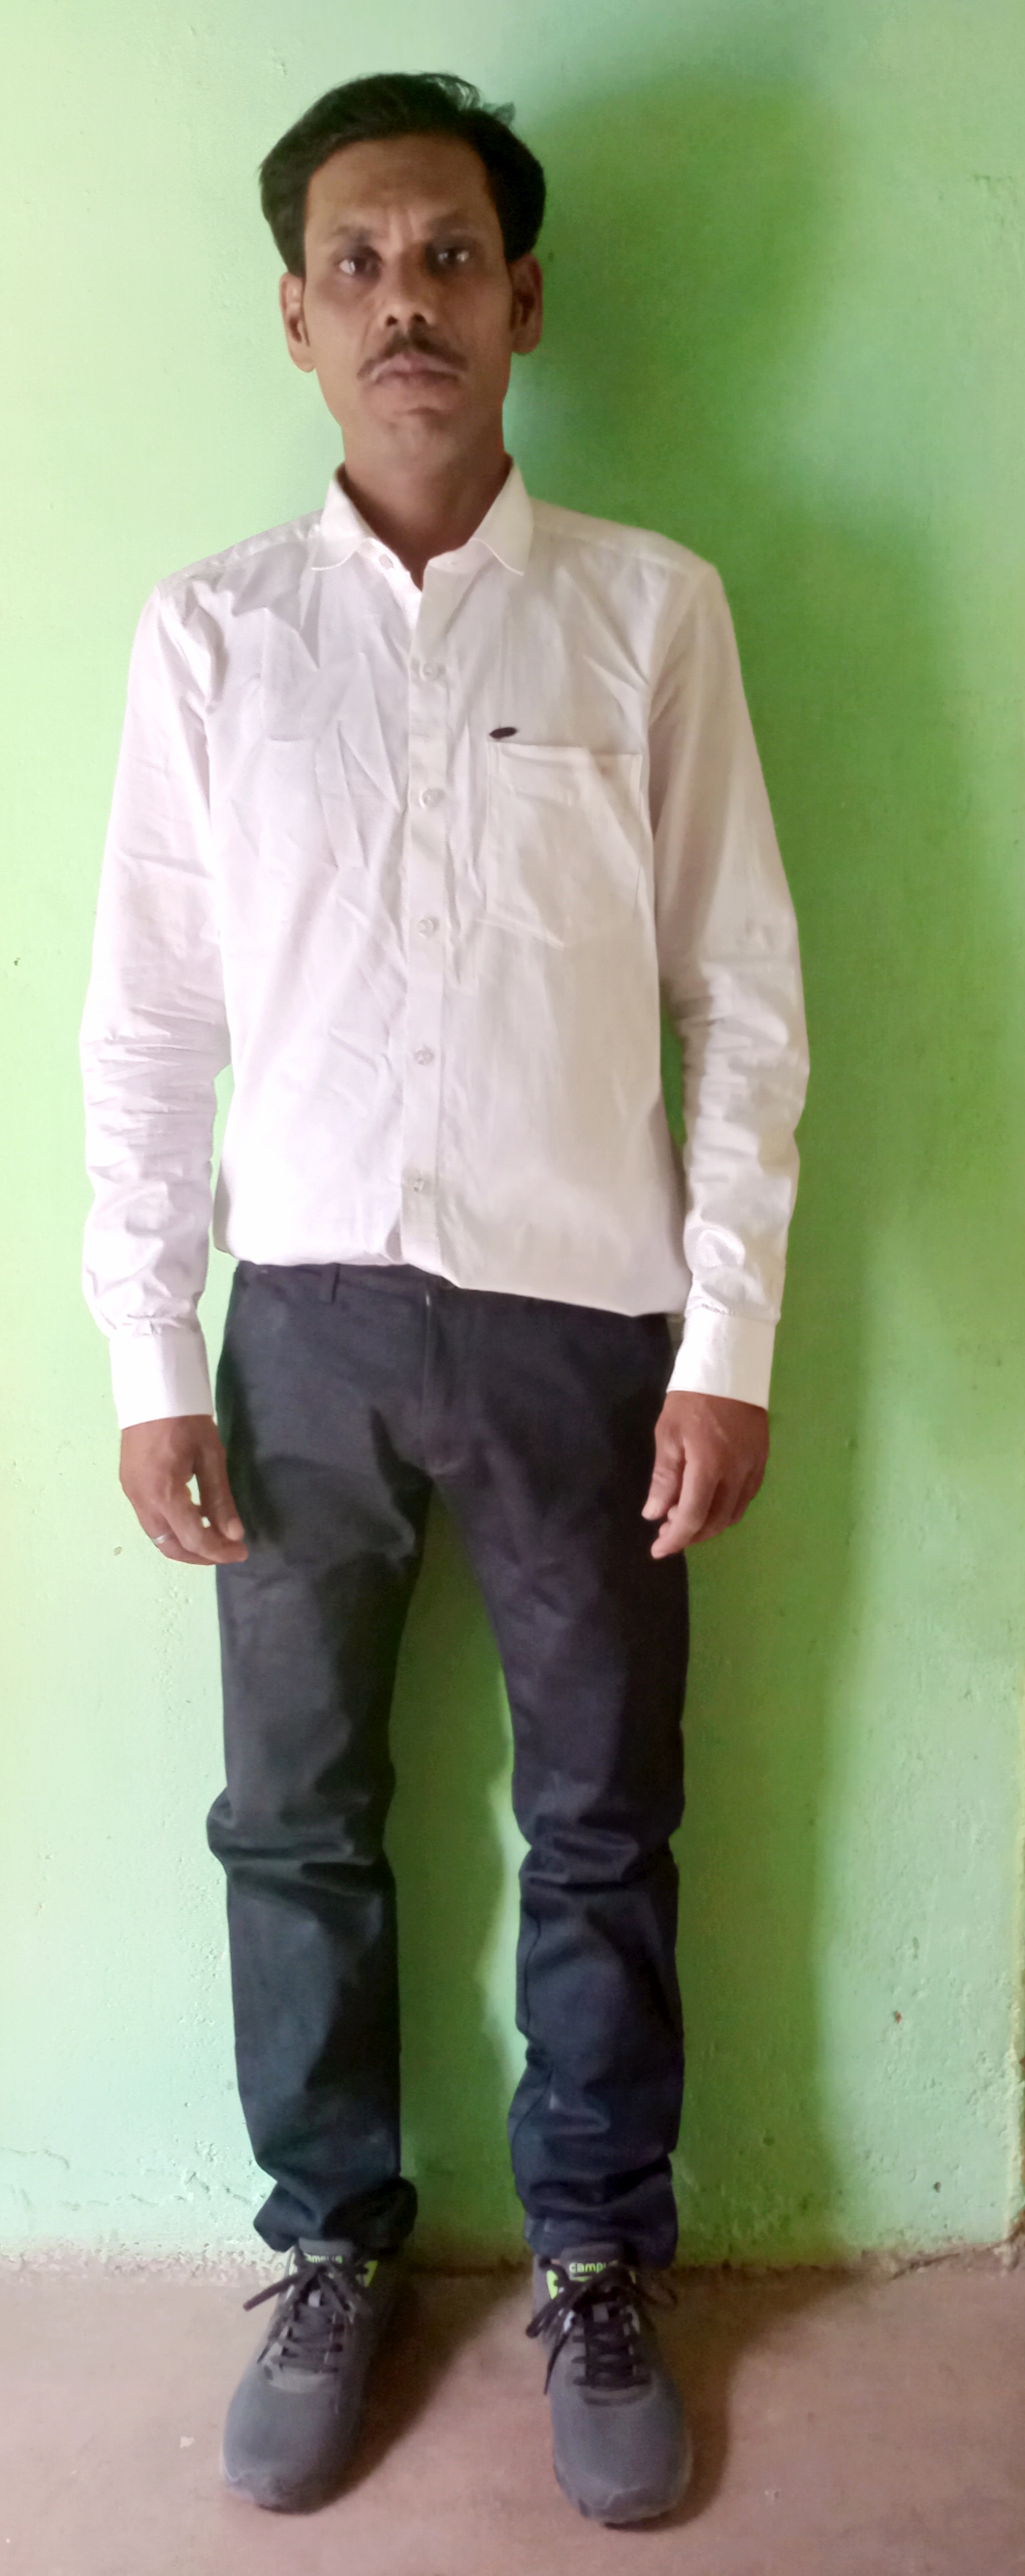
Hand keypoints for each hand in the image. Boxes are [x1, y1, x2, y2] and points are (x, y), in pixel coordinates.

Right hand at [119, 1415, 248, 1566]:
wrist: (152, 1390)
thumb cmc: (186, 1419)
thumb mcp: (211, 1456)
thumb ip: (220, 1499)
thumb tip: (233, 1535)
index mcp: (164, 1493)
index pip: (193, 1539)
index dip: (219, 1551)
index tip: (242, 1551)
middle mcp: (142, 1500)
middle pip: (170, 1546)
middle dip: (200, 1555)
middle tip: (228, 1550)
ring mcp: (131, 1493)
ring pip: (157, 1536)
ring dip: (185, 1542)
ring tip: (214, 1534)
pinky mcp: (129, 1485)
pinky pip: (150, 1519)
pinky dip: (172, 1526)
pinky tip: (194, 1514)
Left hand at [642, 1392, 768, 1556]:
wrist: (730, 1368)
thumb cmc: (692, 1399)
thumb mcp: (668, 1435)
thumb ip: (664, 1479)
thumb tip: (654, 1515)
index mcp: (710, 1467)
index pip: (693, 1518)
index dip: (675, 1539)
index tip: (658, 1551)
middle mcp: (737, 1474)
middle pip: (715, 1522)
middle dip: (690, 1535)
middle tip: (667, 1533)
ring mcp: (754, 1469)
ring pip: (733, 1513)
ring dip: (708, 1524)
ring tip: (684, 1517)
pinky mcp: (762, 1461)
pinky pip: (746, 1498)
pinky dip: (726, 1510)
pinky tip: (709, 1502)